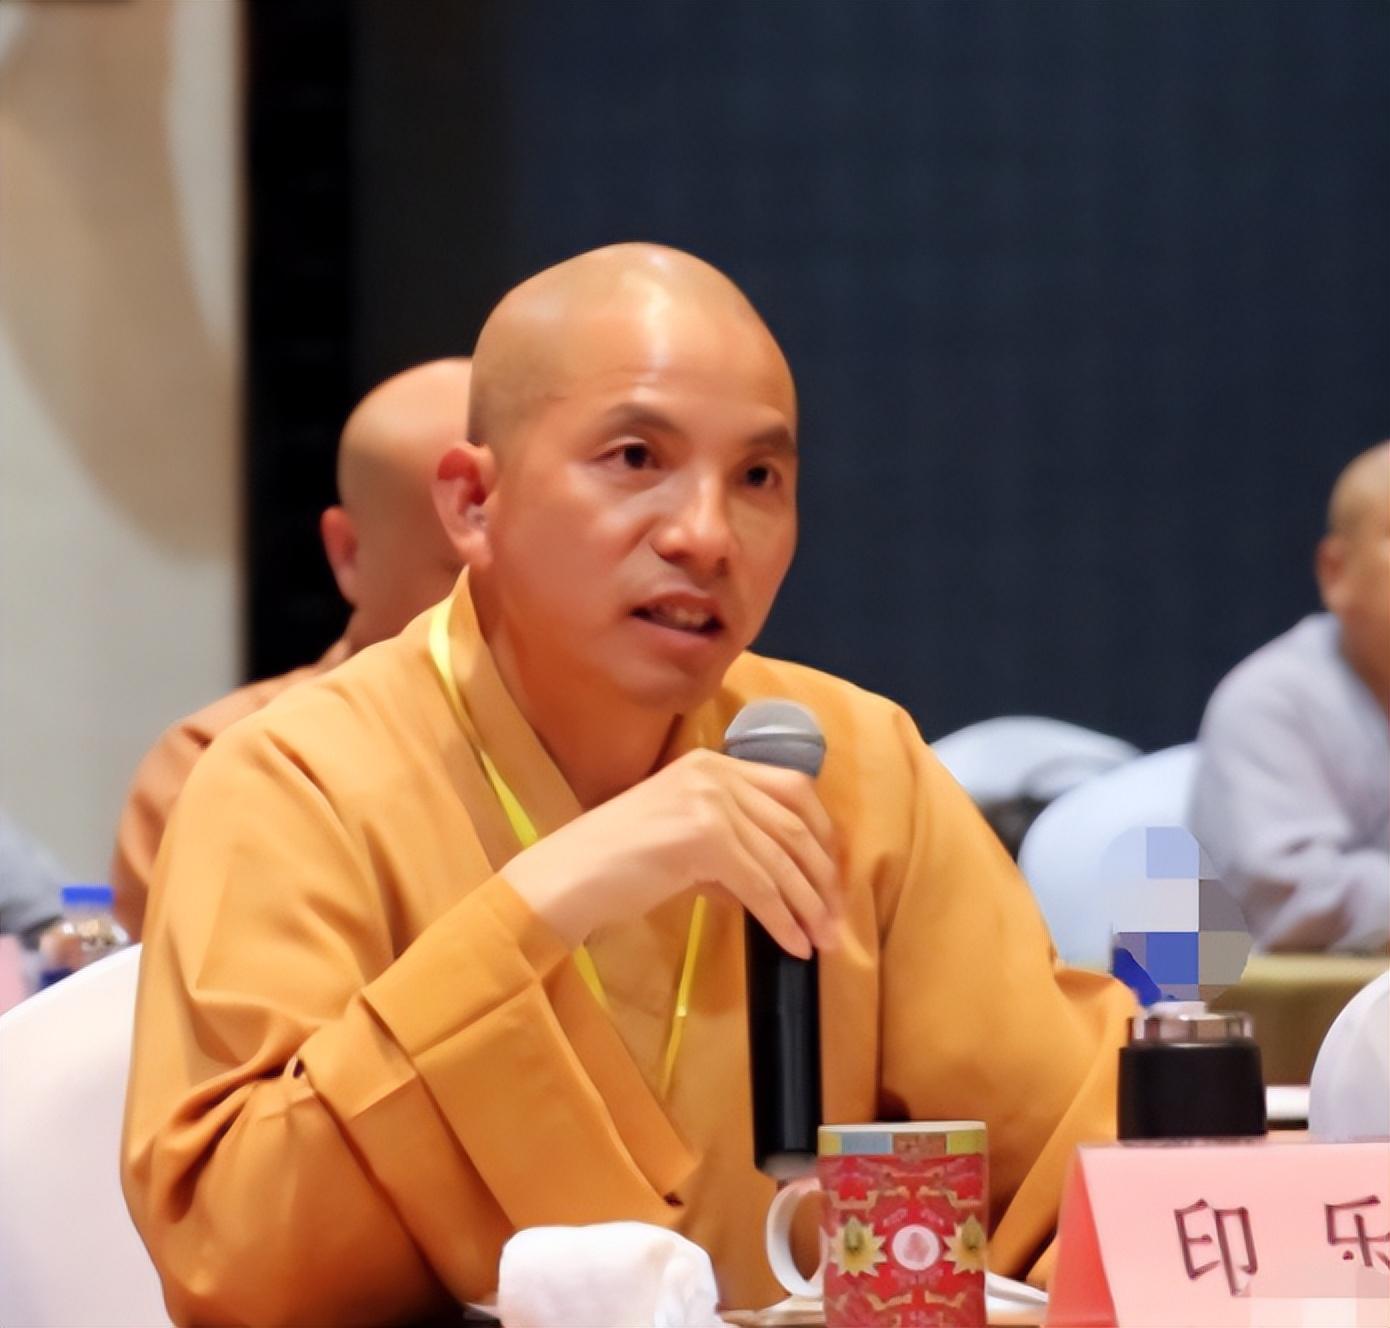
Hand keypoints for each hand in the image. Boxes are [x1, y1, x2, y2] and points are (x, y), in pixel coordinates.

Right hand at [502, 749, 841, 957]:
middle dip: (823, 876)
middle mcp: (715, 773)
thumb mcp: (682, 840)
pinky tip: (793, 944)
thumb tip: (778, 883)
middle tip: (836, 919)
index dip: (822, 834)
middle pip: (796, 822)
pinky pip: (760, 885)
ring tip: (824, 940)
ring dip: (810, 904)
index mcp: (711, 764)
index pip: (792, 788)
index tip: (831, 876)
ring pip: (782, 858)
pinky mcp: (703, 837)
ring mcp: (709, 801)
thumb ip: (730, 847)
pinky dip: (783, 918)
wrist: (568, 876)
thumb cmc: (617, 864)